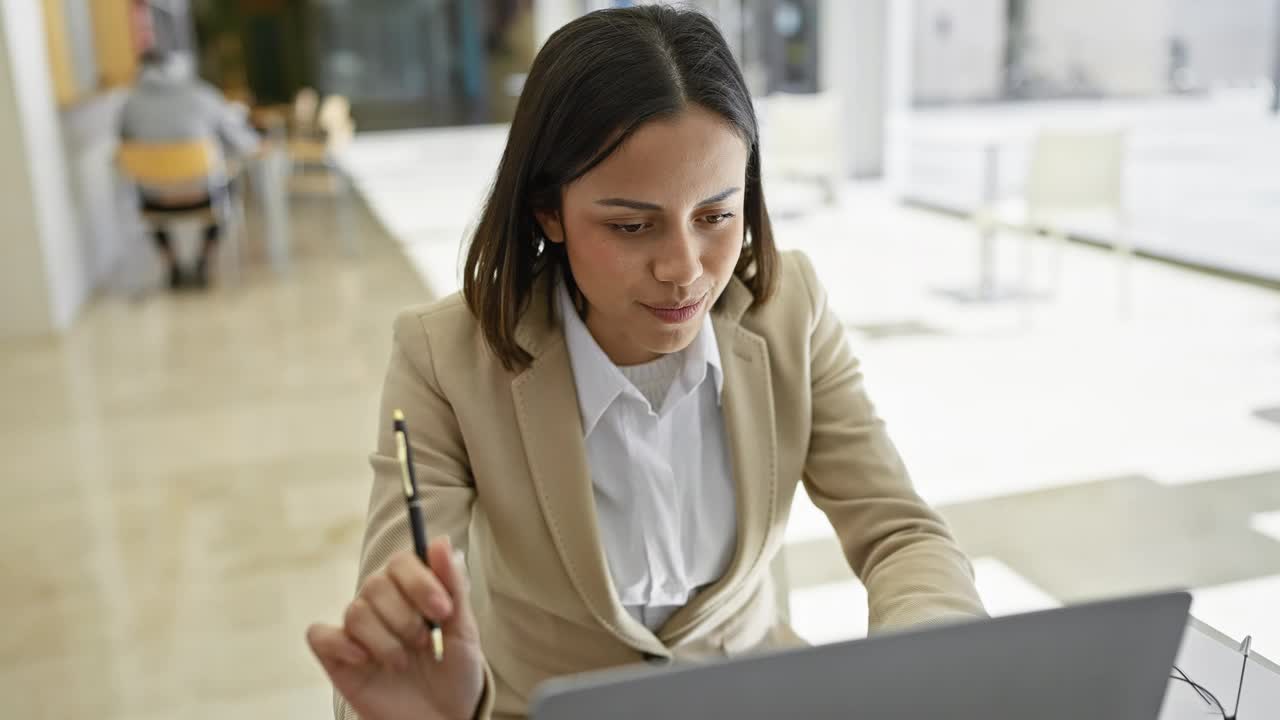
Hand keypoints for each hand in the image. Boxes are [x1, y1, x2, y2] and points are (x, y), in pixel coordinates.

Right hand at [307, 537, 484, 719]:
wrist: (442, 718)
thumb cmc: (454, 673)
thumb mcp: (464, 630)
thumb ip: (453, 585)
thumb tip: (441, 541)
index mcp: (410, 590)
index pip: (401, 562)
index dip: (420, 581)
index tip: (443, 610)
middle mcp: (381, 604)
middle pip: (375, 584)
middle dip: (405, 617)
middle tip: (424, 641)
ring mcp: (358, 631)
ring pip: (356, 612)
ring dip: (385, 641)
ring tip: (403, 663)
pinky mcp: (338, 657)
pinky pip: (320, 635)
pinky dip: (341, 644)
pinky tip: (364, 660)